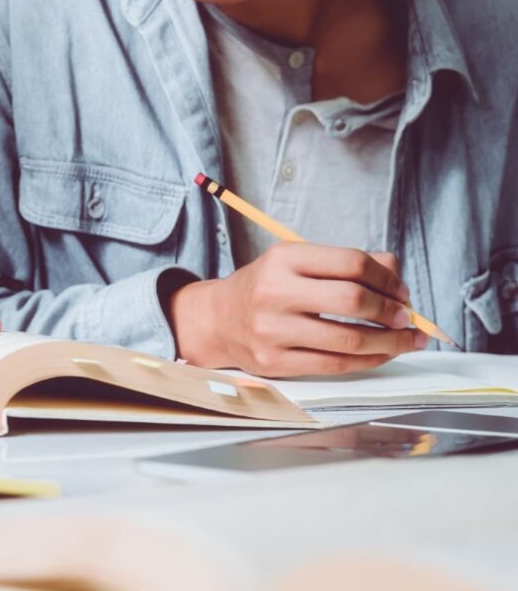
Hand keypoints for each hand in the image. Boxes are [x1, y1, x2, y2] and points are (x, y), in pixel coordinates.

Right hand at [168, 243, 426, 376]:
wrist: (218, 320)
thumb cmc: (266, 288)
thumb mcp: (296, 262)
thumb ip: (345, 263)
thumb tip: (396, 274)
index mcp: (283, 259)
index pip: (351, 264)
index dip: (386, 278)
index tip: (401, 291)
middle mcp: (274, 293)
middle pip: (352, 301)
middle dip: (391, 311)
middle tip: (407, 317)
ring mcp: (272, 331)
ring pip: (349, 339)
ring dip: (389, 342)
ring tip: (406, 340)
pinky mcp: (274, 362)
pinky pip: (335, 365)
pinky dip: (368, 360)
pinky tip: (382, 354)